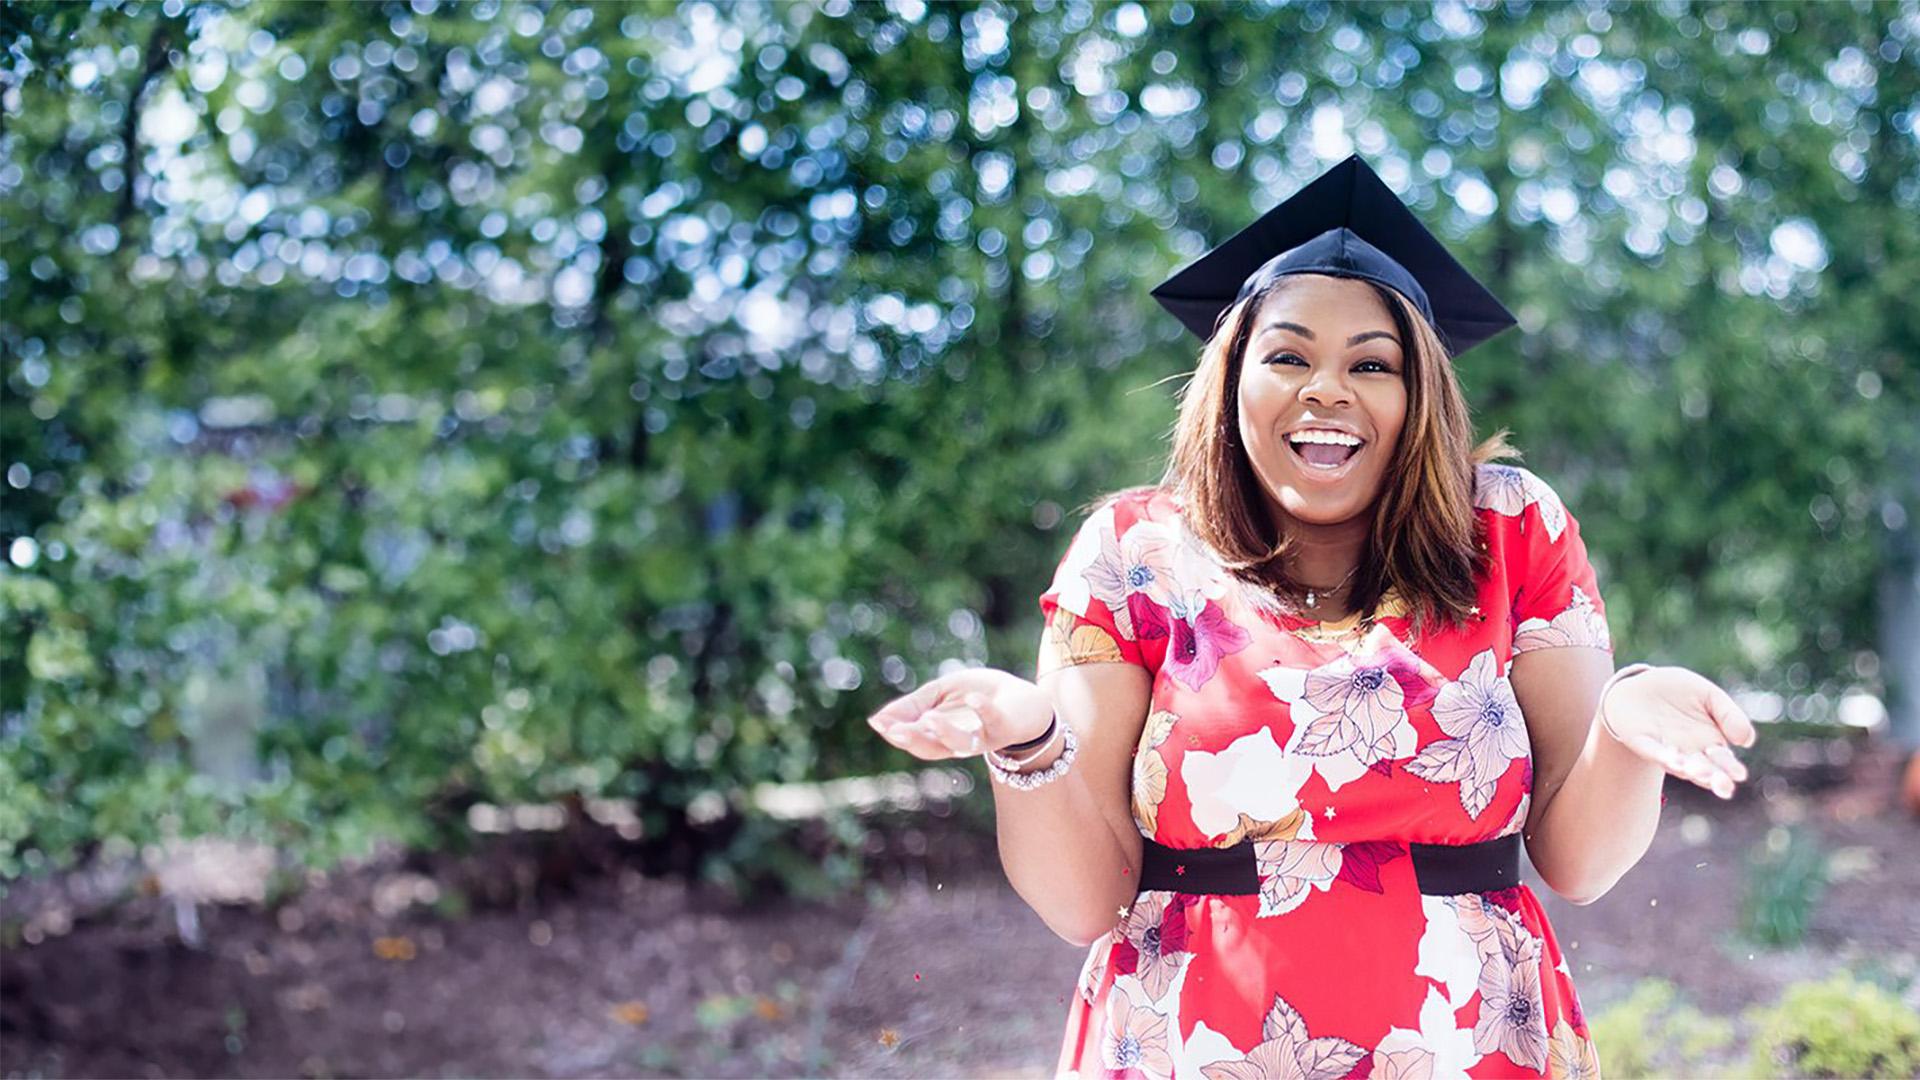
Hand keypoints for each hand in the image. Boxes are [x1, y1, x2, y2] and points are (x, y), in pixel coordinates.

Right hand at [865, 667, 1052, 762]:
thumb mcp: (942, 694)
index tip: (878, 723)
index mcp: (941, 737)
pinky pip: (993, 720)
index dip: (896, 733)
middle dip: (913, 739)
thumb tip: (878, 719)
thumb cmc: (979, 695)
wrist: (1024, 701)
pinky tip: (974, 698)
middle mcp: (960, 744)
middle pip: (932, 748)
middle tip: (894, 730)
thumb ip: (914, 705)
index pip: (915, 740)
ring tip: (929, 718)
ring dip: (944, 732)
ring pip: (960, 743)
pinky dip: (984, 710)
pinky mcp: (1004, 727)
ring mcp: (982, 738)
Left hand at [1598, 665, 1757, 799]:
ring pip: (1680, 765)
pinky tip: (1673, 760)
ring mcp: (1665, 749)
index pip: (1724, 761)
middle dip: (1714, 778)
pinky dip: (1663, 756)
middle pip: (1704, 770)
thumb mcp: (1709, 695)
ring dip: (1689, 770)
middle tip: (1723, 786)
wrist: (1641, 682)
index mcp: (1710, 742)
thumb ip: (1729, 715)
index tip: (1738, 774)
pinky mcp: (1643, 741)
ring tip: (1699, 773)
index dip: (1731, 769)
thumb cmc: (1680, 691)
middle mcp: (1689, 751)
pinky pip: (1654, 751)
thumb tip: (1746, 742)